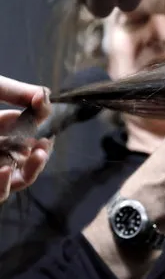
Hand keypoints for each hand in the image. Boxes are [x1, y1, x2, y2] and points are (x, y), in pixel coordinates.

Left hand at [0, 76, 52, 202]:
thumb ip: (17, 92)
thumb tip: (46, 96)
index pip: (23, 130)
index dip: (37, 120)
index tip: (42, 105)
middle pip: (24, 161)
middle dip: (40, 155)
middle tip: (47, 144)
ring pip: (15, 181)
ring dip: (31, 171)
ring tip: (40, 154)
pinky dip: (3, 186)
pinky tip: (6, 170)